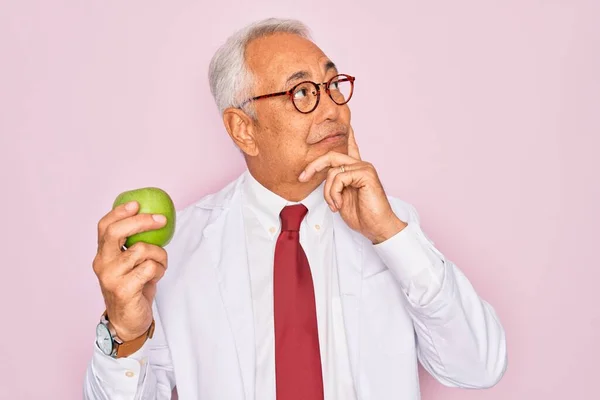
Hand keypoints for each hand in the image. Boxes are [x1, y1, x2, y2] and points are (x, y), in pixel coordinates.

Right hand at [92, 201, 167, 340]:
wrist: (128, 321)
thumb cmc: (134, 288)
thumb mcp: (131, 263)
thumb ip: (134, 244)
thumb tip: (155, 218)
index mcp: (103, 254)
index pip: (104, 227)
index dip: (119, 212)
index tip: (136, 204)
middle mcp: (102, 263)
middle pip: (117, 232)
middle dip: (142, 222)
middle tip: (161, 220)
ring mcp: (110, 277)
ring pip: (142, 250)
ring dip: (159, 255)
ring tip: (160, 265)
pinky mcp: (123, 289)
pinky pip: (149, 267)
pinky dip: (159, 269)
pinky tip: (156, 277)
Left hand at [299, 126, 406, 243]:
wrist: (377, 227)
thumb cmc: (362, 216)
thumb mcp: (341, 197)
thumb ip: (335, 183)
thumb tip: (324, 176)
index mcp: (356, 169)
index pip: (351, 146)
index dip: (348, 134)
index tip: (347, 123)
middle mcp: (361, 165)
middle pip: (331, 155)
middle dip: (313, 166)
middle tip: (302, 177)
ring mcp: (364, 168)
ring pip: (332, 171)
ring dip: (328, 192)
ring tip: (335, 205)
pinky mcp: (366, 174)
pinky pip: (339, 177)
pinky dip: (334, 193)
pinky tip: (340, 204)